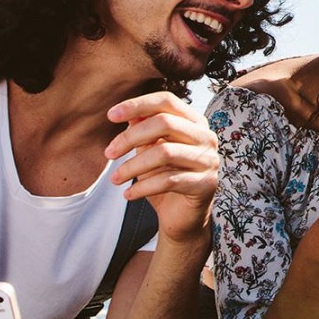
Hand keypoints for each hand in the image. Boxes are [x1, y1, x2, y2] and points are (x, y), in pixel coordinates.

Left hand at [106, 91, 220, 246]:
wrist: (182, 217)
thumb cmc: (165, 179)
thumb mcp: (150, 150)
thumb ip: (143, 130)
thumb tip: (127, 113)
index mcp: (194, 122)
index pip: (167, 101)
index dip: (138, 104)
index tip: (110, 115)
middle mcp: (206, 137)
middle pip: (164, 123)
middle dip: (130, 137)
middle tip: (109, 153)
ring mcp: (209, 160)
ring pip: (164, 152)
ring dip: (133, 166)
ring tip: (115, 179)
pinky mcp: (205, 184)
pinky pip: (168, 181)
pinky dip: (143, 188)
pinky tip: (128, 195)